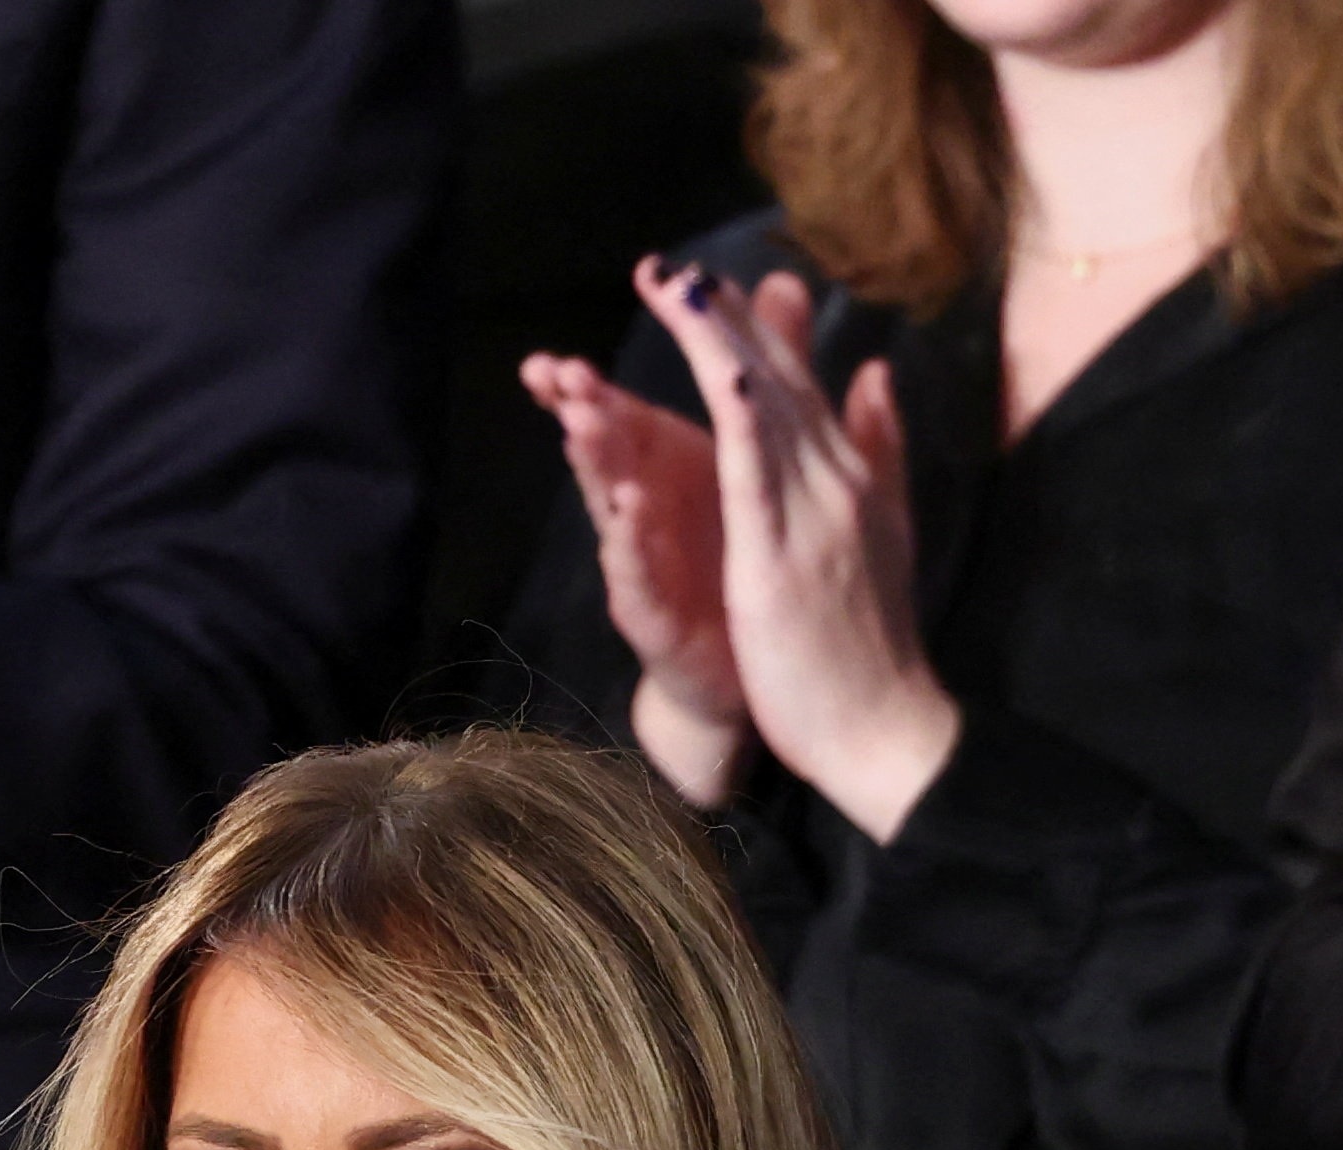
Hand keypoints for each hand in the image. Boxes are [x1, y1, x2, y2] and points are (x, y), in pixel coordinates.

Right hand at [519, 345, 749, 806]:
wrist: (754, 671)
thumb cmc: (744, 565)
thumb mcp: (759, 461)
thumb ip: (764, 376)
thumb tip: (783, 284)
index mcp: (671, 472)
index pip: (626, 410)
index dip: (602, 367)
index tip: (575, 334)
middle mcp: (646, 509)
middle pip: (606, 448)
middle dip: (579, 406)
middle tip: (559, 369)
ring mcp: (645, 562)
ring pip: (610, 503)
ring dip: (593, 464)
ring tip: (580, 425)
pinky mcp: (655, 614)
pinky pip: (636, 574)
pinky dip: (630, 542)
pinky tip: (629, 511)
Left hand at [630, 257, 960, 842]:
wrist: (888, 724)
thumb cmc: (868, 641)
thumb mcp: (880, 531)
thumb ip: (881, 447)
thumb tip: (875, 372)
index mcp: (850, 474)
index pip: (800, 382)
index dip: (754, 326)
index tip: (708, 278)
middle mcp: (837, 477)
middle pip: (779, 378)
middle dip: (725, 315)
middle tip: (670, 262)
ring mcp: (816, 512)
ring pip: (765, 407)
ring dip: (719, 342)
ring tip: (676, 285)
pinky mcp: (784, 556)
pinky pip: (759, 473)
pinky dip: (740, 416)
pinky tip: (714, 371)